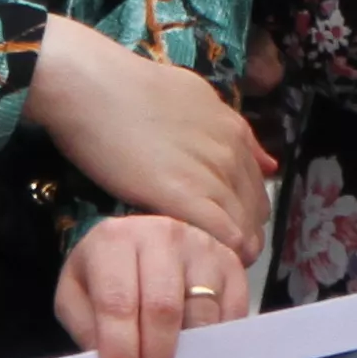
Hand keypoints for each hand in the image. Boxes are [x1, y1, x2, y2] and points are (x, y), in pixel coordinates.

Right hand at [27, 15, 269, 265]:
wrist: (93, 87)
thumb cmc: (128, 88)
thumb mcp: (193, 98)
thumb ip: (226, 129)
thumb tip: (263, 161)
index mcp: (232, 128)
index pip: (257, 184)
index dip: (248, 211)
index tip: (235, 229)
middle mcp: (230, 151)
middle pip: (254, 208)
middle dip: (246, 234)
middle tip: (225, 258)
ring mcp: (210, 172)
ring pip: (241, 224)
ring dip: (234, 250)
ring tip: (216, 270)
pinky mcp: (182, 194)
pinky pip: (219, 231)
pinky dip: (219, 250)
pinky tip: (210, 265)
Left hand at [56, 208, 248, 357]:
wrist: (144, 237)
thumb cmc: (106, 272)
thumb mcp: (77, 294)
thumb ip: (86, 329)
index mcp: (114, 241)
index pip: (117, 305)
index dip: (120, 357)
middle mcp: (162, 236)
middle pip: (163, 311)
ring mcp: (203, 247)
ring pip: (203, 314)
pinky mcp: (232, 263)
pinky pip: (233, 314)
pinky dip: (218, 347)